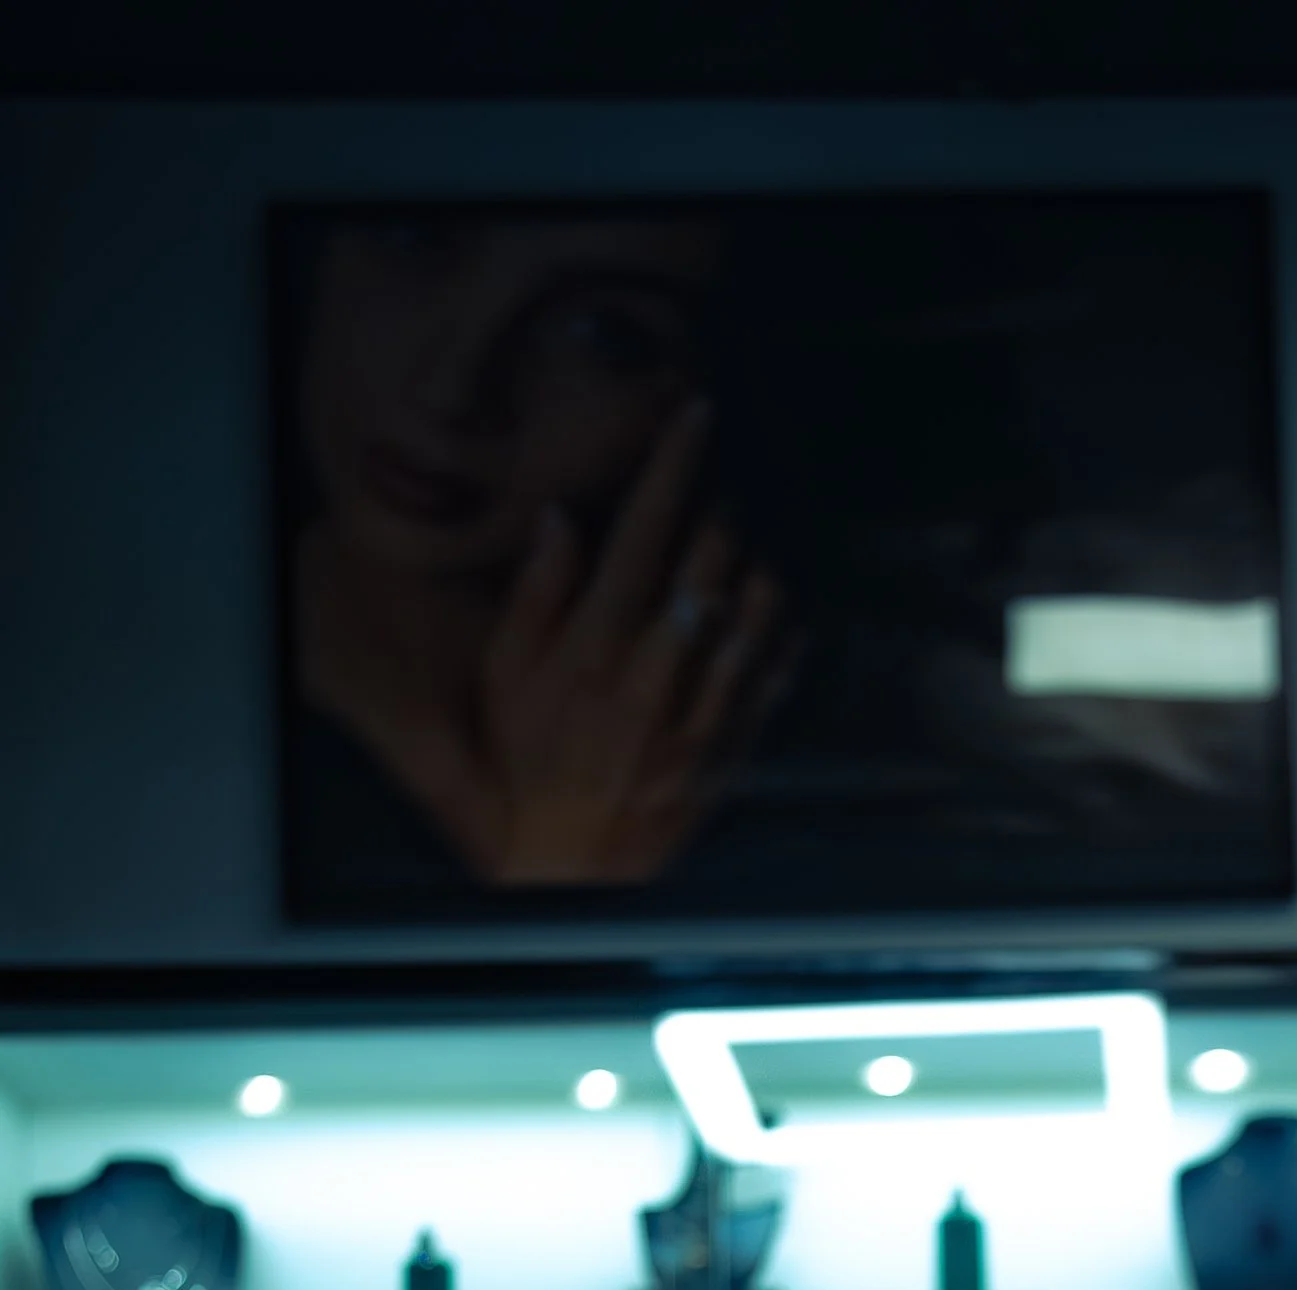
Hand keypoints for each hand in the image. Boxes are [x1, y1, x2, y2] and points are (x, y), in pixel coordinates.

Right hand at [472, 400, 794, 884]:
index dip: (674, 466)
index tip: (696, 416)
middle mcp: (657, 671)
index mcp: (597, 643)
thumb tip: (561, 517)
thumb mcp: (507, 678)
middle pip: (710, 561)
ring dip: (766, 552)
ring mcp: (702, 710)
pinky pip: (773, 675)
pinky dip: (787, 630)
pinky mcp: (730, 746)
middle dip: (728, 498)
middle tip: (738, 458)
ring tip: (769, 516)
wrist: (573, 865)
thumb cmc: (528, 763)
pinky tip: (789, 599)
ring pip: (753, 611)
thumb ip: (537, 594)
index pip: (644, 532)